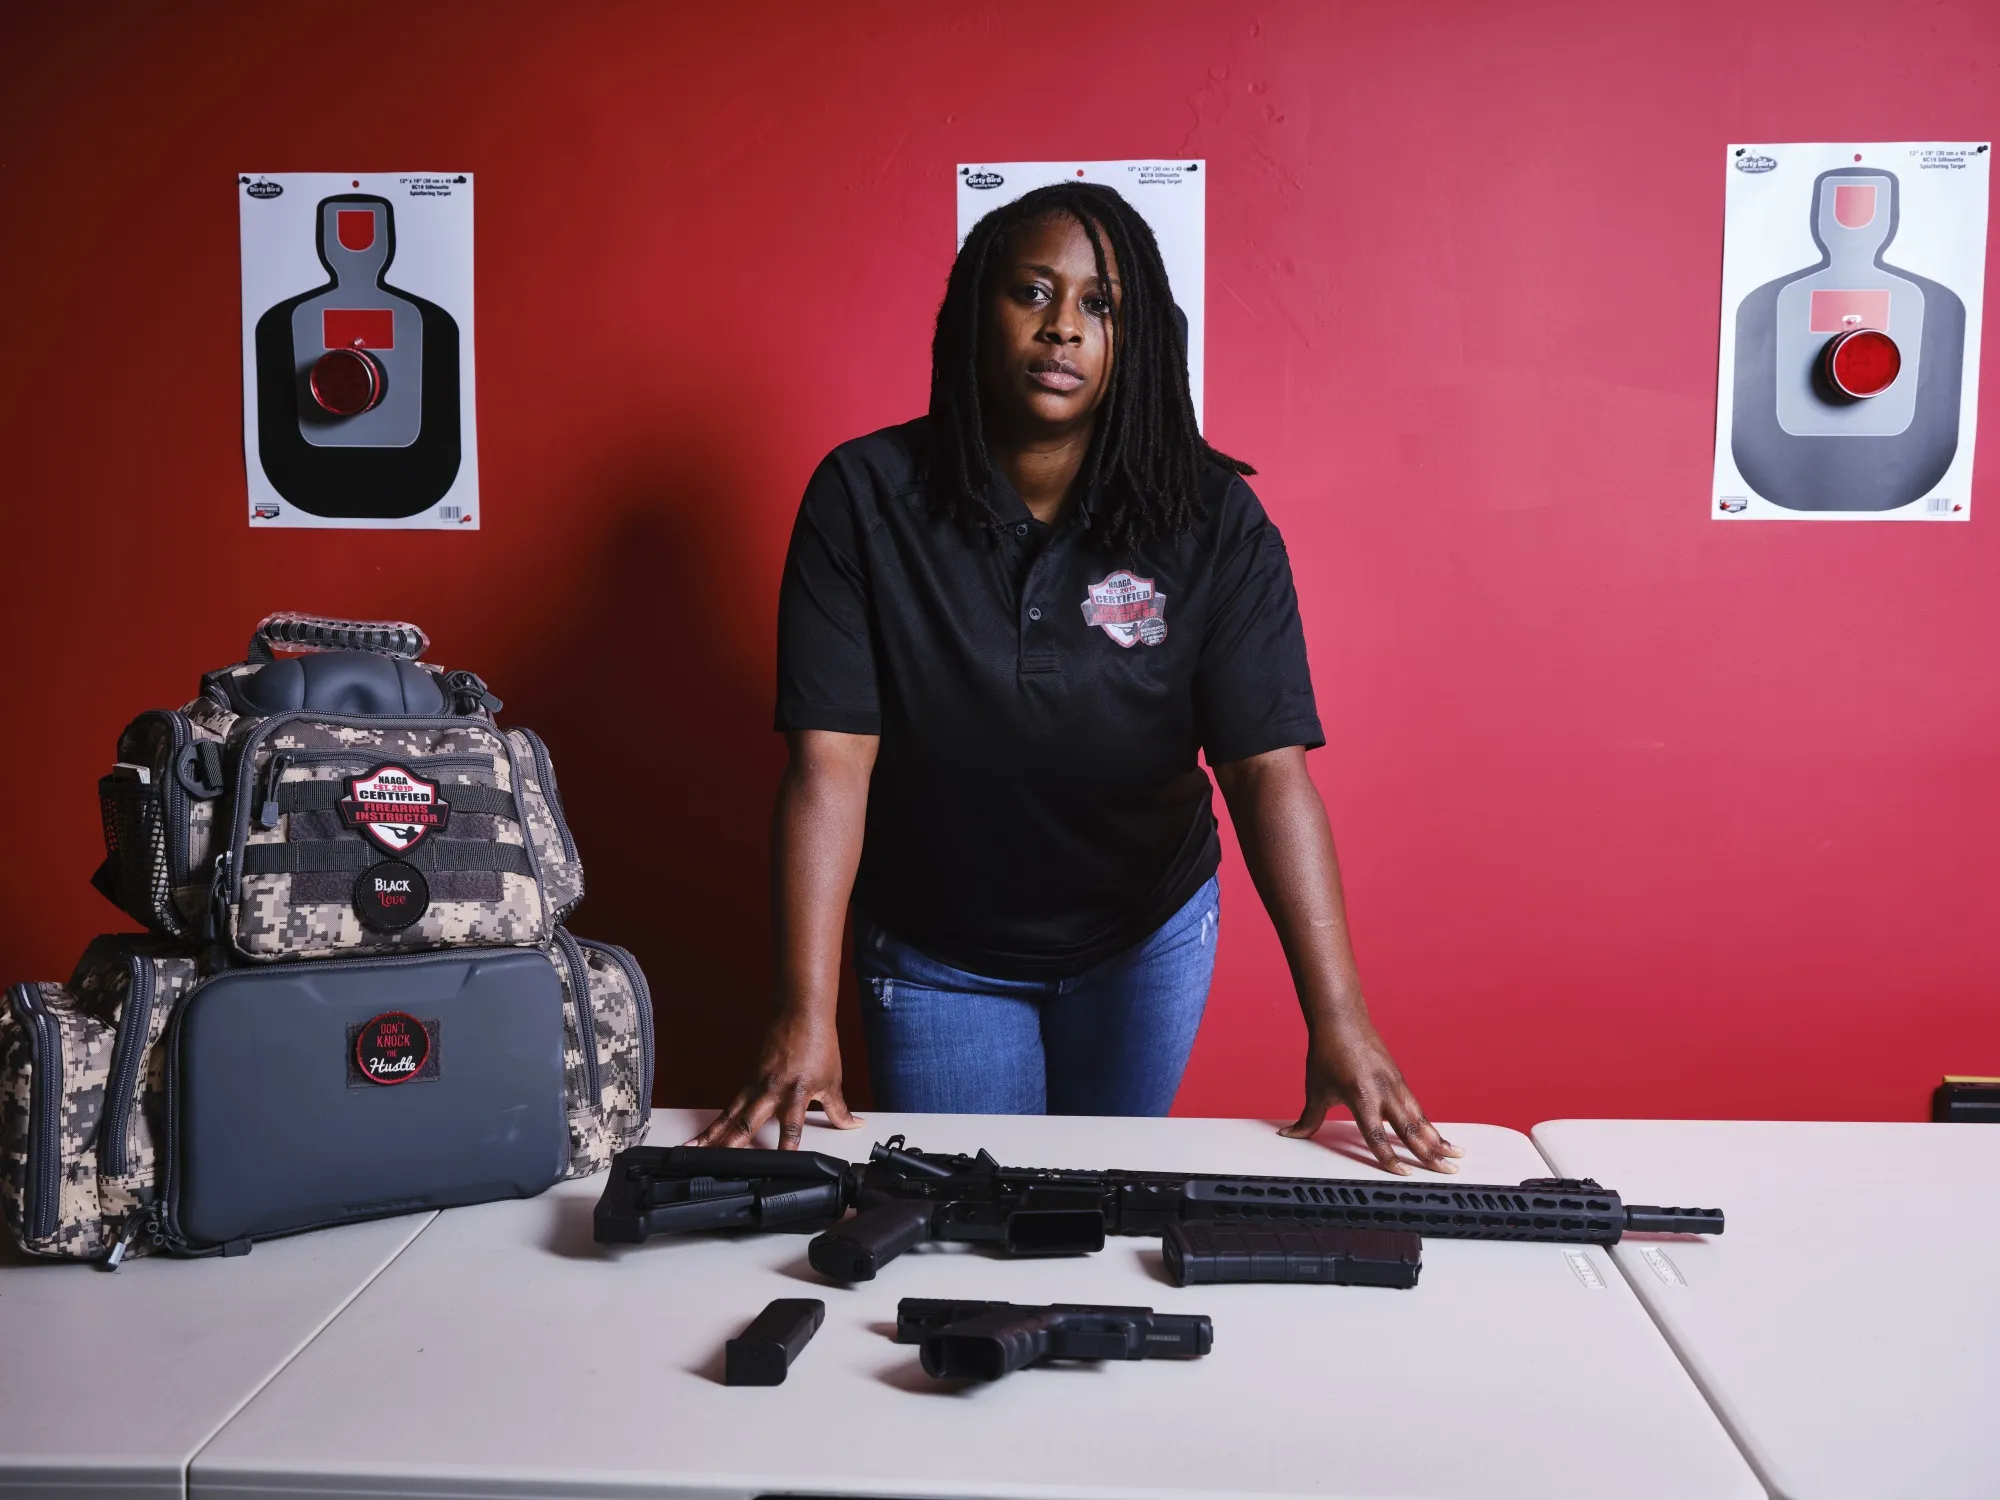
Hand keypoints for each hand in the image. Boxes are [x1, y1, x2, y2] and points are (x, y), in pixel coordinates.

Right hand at [686, 1009, 861, 1149]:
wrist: (800, 1015)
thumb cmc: (818, 1044)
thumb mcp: (832, 1081)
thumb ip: (839, 1110)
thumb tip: (853, 1125)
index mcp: (796, 1094)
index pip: (792, 1129)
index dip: (786, 1149)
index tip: (778, 1167)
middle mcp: (771, 1092)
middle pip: (747, 1123)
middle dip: (730, 1144)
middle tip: (717, 1164)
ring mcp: (755, 1086)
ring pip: (730, 1115)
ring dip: (712, 1135)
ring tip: (695, 1151)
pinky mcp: (747, 1081)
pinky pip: (729, 1105)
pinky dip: (716, 1121)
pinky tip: (704, 1134)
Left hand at [1278, 1015, 1463, 1174]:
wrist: (1341, 1018)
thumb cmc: (1326, 1053)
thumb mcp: (1315, 1089)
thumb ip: (1308, 1118)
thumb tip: (1289, 1134)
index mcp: (1361, 1097)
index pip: (1377, 1136)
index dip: (1389, 1158)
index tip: (1404, 1174)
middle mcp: (1383, 1091)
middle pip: (1409, 1129)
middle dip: (1430, 1153)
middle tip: (1448, 1171)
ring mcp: (1395, 1084)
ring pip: (1419, 1118)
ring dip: (1437, 1139)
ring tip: (1454, 1156)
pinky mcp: (1399, 1079)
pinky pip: (1417, 1106)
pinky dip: (1429, 1124)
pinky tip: (1439, 1136)